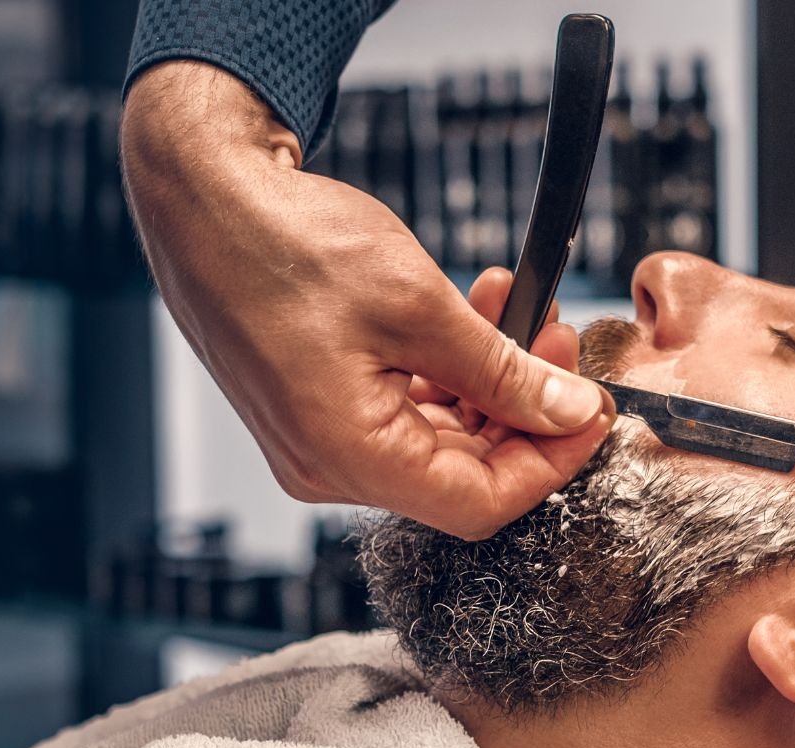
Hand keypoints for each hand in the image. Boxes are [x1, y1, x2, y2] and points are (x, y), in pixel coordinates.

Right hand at [121, 61, 613, 539]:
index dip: (552, 461)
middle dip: (526, 411)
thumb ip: (503, 371)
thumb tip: (568, 411)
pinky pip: (402, 412)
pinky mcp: (316, 408)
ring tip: (519, 308)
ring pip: (438, 440)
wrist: (201, 196)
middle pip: (462, 475)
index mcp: (347, 457)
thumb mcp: (419, 305)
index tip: (594, 410)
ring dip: (490, 382)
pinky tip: (473, 317)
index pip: (481, 503)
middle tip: (560, 339)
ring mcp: (318, 441)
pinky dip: (447, 372)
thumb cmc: (285, 243)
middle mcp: (328, 466)